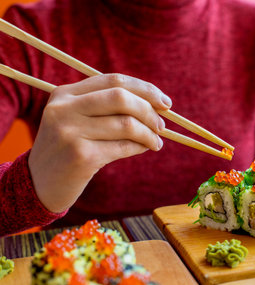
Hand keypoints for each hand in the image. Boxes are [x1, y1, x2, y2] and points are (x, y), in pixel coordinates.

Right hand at [28, 74, 171, 212]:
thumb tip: (156, 105)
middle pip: (121, 97)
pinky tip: (144, 149)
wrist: (38, 184)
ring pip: (126, 124)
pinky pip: (123, 146)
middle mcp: (64, 108)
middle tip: (162, 125)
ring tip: (156, 142)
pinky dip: (140, 147)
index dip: (145, 89)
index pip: (114, 80)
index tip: (166, 102)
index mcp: (65, 93)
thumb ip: (108, 107)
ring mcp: (70, 131)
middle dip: (149, 111)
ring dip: (149, 134)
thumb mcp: (78, 120)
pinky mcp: (80, 156)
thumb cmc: (68, 149)